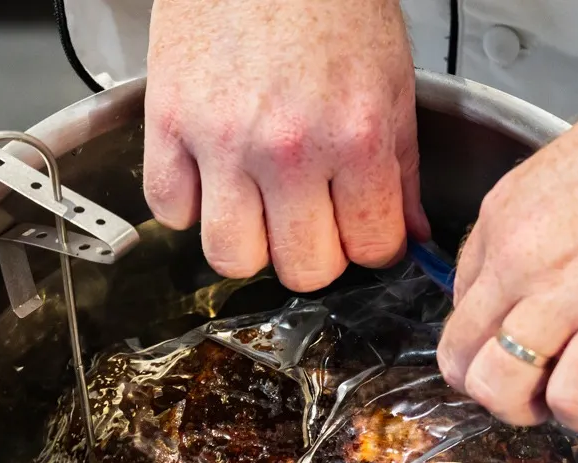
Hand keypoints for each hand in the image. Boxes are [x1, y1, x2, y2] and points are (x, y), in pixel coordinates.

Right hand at [144, 0, 428, 292]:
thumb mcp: (392, 78)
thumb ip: (400, 165)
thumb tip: (409, 230)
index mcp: (355, 135)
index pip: (371, 248)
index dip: (370, 243)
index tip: (361, 227)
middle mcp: (287, 148)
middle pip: (302, 269)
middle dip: (313, 253)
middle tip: (311, 218)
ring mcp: (221, 140)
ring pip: (231, 258)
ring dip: (248, 242)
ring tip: (257, 204)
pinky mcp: (167, 123)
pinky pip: (170, 210)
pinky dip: (189, 203)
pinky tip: (211, 172)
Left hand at [437, 86, 577, 432]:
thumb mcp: (565, 171)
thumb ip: (532, 230)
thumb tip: (523, 285)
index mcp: (503, 216)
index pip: (461, 303)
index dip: (488, 334)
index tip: (521, 338)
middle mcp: (520, 257)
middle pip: (460, 354)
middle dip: (490, 383)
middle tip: (530, 383)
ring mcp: (566, 292)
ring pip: (498, 385)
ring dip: (526, 407)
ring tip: (562, 396)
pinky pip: (571, 396)